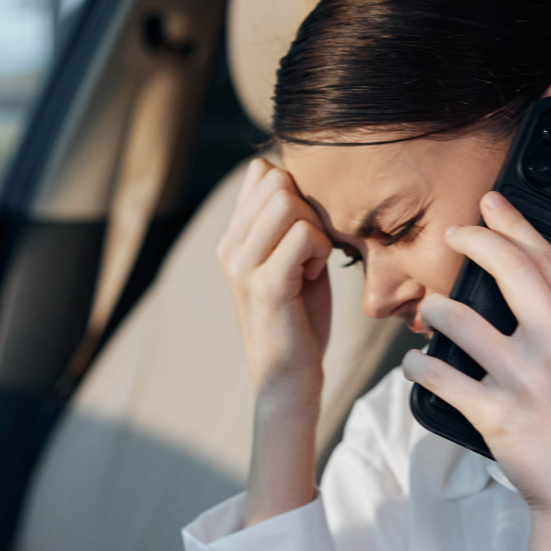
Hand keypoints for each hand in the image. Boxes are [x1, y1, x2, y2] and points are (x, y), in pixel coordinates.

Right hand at [216, 160, 334, 524]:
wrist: (287, 378)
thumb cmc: (299, 319)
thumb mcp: (294, 260)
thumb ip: (294, 223)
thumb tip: (307, 181)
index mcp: (234, 237)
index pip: (262, 172)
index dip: (296, 190)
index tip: (303, 231)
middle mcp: (231, 246)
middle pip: (277, 180)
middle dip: (309, 208)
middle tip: (311, 250)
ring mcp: (243, 265)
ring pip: (289, 202)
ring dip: (315, 229)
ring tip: (311, 263)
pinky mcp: (266, 285)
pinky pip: (303, 235)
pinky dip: (319, 250)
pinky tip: (312, 276)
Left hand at [401, 191, 550, 550]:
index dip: (518, 226)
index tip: (494, 206)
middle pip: (509, 270)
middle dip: (474, 241)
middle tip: (454, 233)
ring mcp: (527, 380)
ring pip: (462, 319)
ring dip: (436, 309)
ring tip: (428, 311)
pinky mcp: (495, 414)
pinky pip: (441, 377)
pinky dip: (419, 368)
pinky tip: (414, 366)